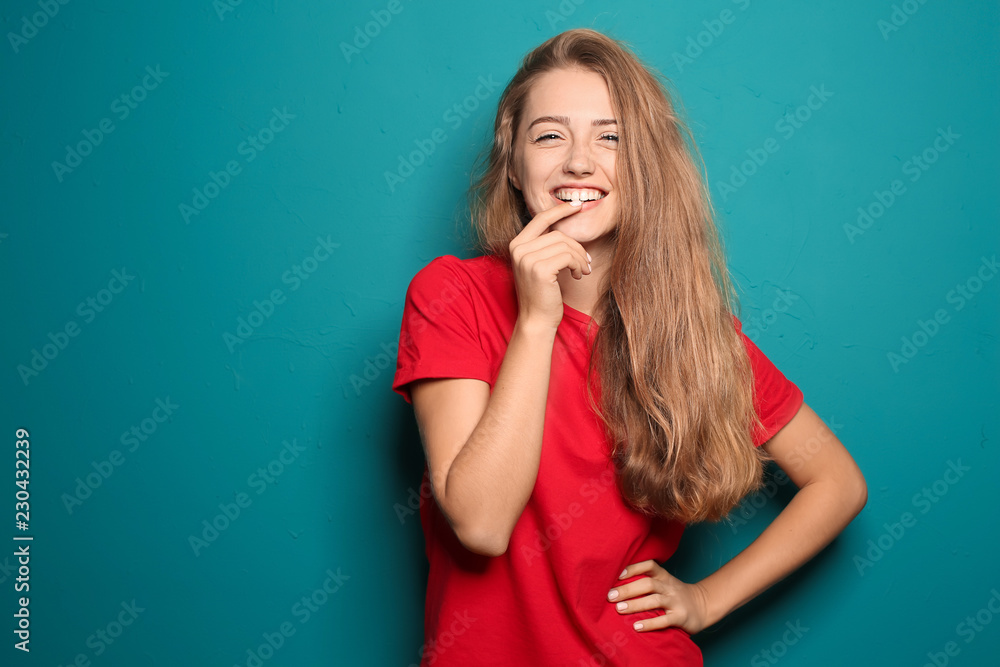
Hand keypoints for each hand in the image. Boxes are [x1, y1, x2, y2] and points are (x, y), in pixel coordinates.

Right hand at [508, 199, 591, 330]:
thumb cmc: (542, 294)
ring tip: (583, 271)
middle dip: (577, 247)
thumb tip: (566, 225)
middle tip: (587, 262)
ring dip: (580, 258)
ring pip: (565, 245)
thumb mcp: (540, 265)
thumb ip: (546, 245)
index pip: (540, 218)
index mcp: (516, 245)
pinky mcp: (539, 269)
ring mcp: (527, 258)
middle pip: (558, 234)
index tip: (577, 207)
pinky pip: (568, 256)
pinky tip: (579, 275)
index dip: (560, 211)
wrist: (536, 320)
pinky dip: (578, 265)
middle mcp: (518, 249)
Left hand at [607, 560, 711, 634]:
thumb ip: (646, 582)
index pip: (649, 566)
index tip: (618, 575)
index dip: (634, 568)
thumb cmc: (674, 595)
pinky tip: (636, 626)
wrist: (702, 606)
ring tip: (619, 609)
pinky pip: (664, 620)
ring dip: (635, 605)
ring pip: (654, 601)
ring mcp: (675, 602)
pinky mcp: (680, 617)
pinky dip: (650, 623)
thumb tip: (616, 586)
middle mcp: (669, 587)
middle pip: (648, 584)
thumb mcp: (664, 583)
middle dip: (628, 589)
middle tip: (610, 596)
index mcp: (664, 576)